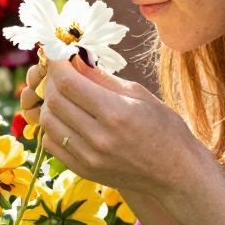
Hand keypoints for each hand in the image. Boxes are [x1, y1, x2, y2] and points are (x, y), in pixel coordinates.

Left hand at [19, 56, 201, 200]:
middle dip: (52, 80)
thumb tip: (75, 59)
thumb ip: (103, 78)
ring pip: (48, 122)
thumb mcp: (139, 94)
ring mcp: (89, 158)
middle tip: (60, 71)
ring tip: (65, 94)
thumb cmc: (165, 128)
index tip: (56, 52)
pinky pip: (52, 143)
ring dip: (51, 103)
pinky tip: (68, 118)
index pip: (68, 83)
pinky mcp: (84, 170)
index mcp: (116, 113)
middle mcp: (99, 137)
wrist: (176, 172)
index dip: (56, 63)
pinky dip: (53, 127)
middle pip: (55, 101)